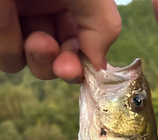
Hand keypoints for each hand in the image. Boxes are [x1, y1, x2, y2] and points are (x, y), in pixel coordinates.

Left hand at [0, 0, 121, 81]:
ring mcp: (11, 14)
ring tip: (36, 39)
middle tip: (64, 66)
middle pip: (52, 59)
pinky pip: (3, 52)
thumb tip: (99, 65)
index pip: (78, 43)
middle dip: (61, 66)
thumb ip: (103, 25)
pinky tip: (9, 15)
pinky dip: (7, 42)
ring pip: (23, 59)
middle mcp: (39, 6)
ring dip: (36, 57)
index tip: (83, 70)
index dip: (83, 62)